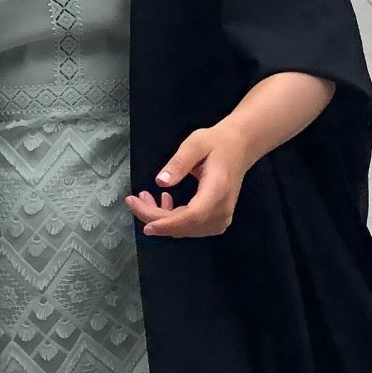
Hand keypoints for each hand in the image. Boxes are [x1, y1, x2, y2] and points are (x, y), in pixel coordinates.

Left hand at [127, 120, 252, 237]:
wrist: (239, 148)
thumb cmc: (216, 143)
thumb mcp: (195, 143)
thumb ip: (178, 163)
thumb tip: (160, 182)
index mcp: (217, 190)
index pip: (192, 216)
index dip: (167, 224)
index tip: (146, 226)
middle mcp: (221, 210)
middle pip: (184, 226)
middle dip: (154, 218)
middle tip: (132, 200)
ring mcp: (221, 219)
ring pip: (184, 229)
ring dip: (161, 218)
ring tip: (144, 197)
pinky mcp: (217, 221)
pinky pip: (190, 227)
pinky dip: (172, 218)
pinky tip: (164, 200)